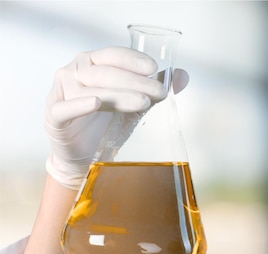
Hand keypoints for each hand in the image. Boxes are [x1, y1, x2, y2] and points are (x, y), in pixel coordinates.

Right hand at [45, 47, 188, 188]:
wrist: (83, 154)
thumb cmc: (106, 123)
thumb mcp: (134, 104)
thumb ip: (154, 88)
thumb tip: (183, 76)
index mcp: (92, 63)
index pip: (113, 54)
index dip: (133, 60)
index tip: (155, 69)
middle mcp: (74, 72)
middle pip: (105, 72)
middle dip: (135, 81)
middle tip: (159, 91)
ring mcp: (62, 92)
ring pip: (91, 89)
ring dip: (119, 94)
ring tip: (143, 102)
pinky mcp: (54, 116)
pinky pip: (65, 108)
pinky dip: (80, 104)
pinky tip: (95, 102)